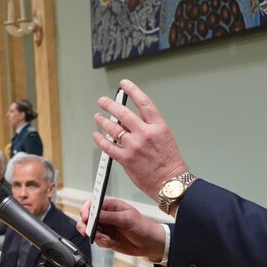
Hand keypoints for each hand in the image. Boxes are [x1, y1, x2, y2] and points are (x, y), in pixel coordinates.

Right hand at [78, 197, 166, 259]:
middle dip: (86, 226)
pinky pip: (98, 240)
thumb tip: (94, 214)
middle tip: (87, 232)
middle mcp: (107, 216)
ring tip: (108, 240)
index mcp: (111, 206)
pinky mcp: (107, 238)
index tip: (85, 218)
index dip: (86, 210)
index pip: (93, 204)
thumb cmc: (143, 227)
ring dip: (97, 236)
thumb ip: (109, 216)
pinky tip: (113, 243)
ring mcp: (106, 227)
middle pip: (88, 218)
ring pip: (91, 231)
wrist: (151, 244)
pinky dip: (103, 243)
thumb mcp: (126, 219)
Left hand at [92, 79, 188, 200]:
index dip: (132, 91)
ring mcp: (134, 146)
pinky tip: (97, 135)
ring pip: (113, 129)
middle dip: (110, 105)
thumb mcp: (165, 138)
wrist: (170, 183)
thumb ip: (149, 128)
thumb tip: (132, 121)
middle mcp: (145, 134)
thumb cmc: (170, 163)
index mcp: (158, 126)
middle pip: (123, 113)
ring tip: (97, 117)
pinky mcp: (125, 159)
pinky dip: (100, 139)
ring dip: (102, 121)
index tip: (124, 84)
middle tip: (102, 101)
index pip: (143, 103)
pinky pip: (108, 146)